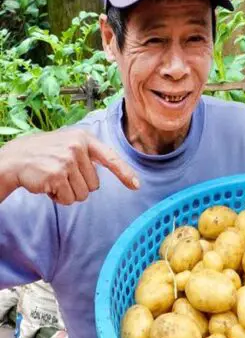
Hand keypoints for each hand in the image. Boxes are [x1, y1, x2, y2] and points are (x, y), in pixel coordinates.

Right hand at [0, 128, 139, 205]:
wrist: (14, 159)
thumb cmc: (43, 155)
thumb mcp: (67, 145)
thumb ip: (88, 156)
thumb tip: (113, 167)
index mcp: (82, 138)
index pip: (110, 157)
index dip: (124, 173)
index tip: (136, 185)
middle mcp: (77, 146)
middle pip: (95, 185)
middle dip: (79, 186)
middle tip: (61, 175)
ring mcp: (67, 160)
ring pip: (83, 194)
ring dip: (68, 193)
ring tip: (54, 179)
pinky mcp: (57, 175)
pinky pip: (69, 199)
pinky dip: (59, 198)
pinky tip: (48, 186)